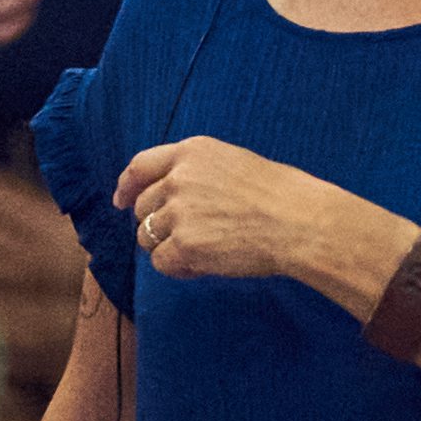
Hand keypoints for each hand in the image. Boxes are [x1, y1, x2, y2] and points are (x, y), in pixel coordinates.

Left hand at [109, 135, 331, 283]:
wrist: (299, 221)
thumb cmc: (279, 195)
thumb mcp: (232, 163)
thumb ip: (196, 173)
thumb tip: (167, 196)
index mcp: (192, 152)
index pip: (140, 165)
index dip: (126, 185)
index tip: (121, 201)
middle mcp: (179, 178)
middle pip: (142, 207)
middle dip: (157, 225)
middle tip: (189, 237)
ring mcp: (179, 211)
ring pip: (147, 237)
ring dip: (168, 247)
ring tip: (206, 249)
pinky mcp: (185, 244)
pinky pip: (162, 262)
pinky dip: (178, 268)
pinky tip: (206, 264)